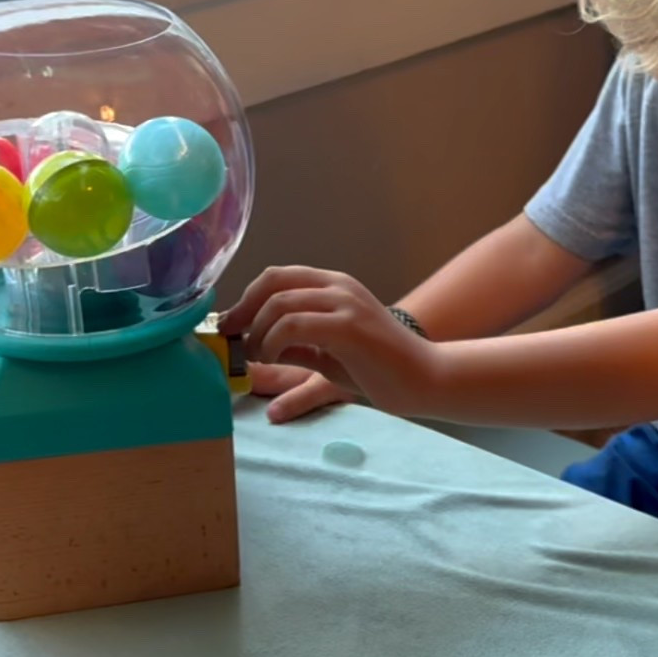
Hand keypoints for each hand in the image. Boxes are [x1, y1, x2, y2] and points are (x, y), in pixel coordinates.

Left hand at [221, 266, 439, 416]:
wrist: (426, 379)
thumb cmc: (380, 369)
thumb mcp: (328, 354)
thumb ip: (296, 345)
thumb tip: (257, 347)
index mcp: (334, 286)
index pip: (277, 277)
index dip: (246, 299)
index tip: (231, 326)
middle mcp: (338, 286)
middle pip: (272, 282)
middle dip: (243, 311)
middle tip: (233, 339)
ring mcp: (345, 303)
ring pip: (279, 303)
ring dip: (258, 333)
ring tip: (260, 357)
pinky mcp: (349, 327)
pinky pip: (294, 325)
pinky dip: (273, 342)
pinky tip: (274, 358)